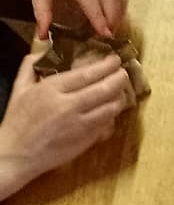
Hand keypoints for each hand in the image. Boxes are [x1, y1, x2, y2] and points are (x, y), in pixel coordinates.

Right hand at [0, 52, 131, 198]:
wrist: (18, 153)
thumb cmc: (17, 120)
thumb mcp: (19, 88)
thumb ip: (30, 66)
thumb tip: (43, 51)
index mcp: (51, 89)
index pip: (86, 74)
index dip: (105, 66)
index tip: (115, 59)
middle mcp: (68, 106)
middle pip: (104, 90)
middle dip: (119, 79)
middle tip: (125, 73)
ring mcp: (80, 125)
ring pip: (110, 109)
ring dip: (120, 98)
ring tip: (122, 91)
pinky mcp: (87, 141)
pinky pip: (107, 126)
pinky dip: (113, 117)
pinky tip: (112, 111)